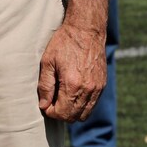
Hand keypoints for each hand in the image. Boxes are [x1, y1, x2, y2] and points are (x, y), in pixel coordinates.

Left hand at [37, 0, 109, 121]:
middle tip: (51, 103)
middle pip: (74, 117)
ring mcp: (97, 88)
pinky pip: (92, 105)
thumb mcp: (48, 62)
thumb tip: (43, 105)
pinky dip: (82, 106)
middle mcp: (88, 89)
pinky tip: (72, 94)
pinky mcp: (102, 85)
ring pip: (85, 114)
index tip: (45, 104)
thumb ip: (45, 86)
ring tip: (61, 99)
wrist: (86, 29)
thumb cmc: (64, 42)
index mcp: (73, 85)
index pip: (62, 113)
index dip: (51, 112)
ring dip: (72, 112)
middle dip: (60, 114)